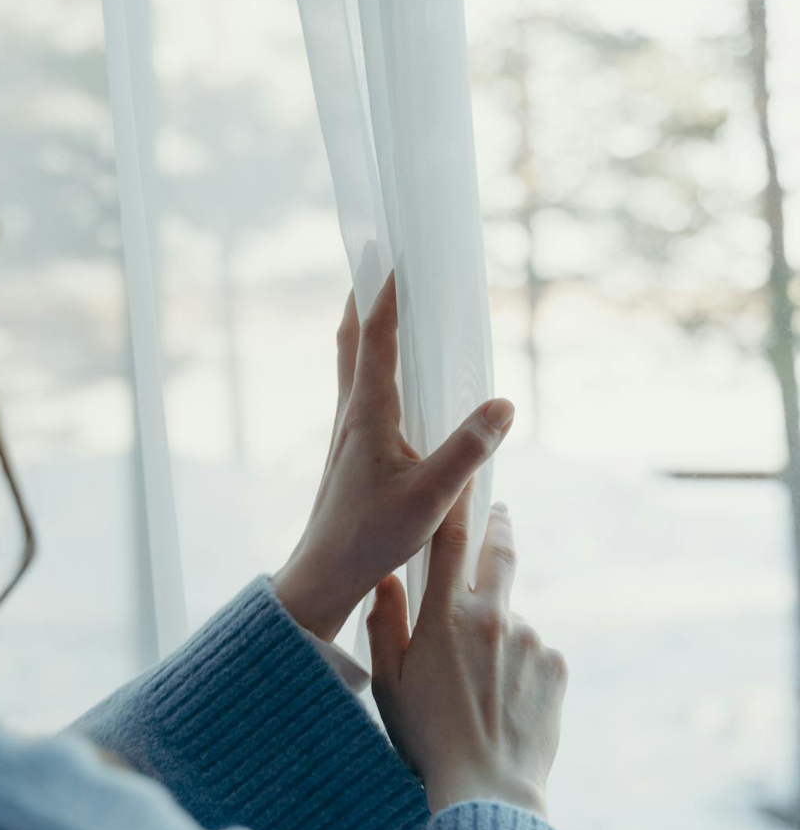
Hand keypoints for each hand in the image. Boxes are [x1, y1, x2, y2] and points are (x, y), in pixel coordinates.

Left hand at [271, 271, 514, 642]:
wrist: (325, 573)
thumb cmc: (371, 536)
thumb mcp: (431, 497)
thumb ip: (468, 450)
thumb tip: (503, 405)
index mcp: (368, 414)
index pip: (377, 340)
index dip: (389, 297)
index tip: (399, 257)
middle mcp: (351, 414)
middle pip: (351, 341)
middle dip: (364, 299)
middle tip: (375, 263)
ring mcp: (345, 433)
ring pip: (350, 364)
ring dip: (363, 329)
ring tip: (380, 305)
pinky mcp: (348, 452)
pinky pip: (357, 391)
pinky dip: (368, 365)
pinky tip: (388, 379)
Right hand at [366, 492, 566, 817]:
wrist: (488, 787)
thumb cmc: (427, 737)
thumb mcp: (389, 681)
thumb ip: (385, 623)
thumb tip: (384, 580)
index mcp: (447, 616)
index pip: (452, 541)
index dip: (458, 506)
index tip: (464, 483)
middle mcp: (494, 617)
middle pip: (500, 554)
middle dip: (498, 527)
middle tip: (498, 515)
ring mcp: (531, 640)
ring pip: (512, 620)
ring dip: (499, 634)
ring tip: (481, 686)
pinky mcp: (556, 666)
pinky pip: (536, 654)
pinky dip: (521, 666)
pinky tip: (504, 701)